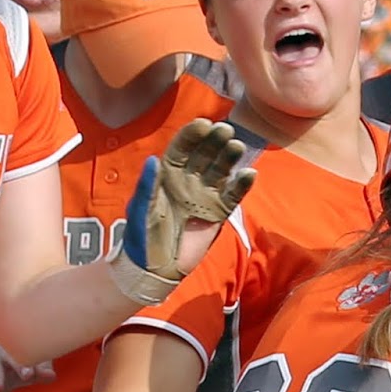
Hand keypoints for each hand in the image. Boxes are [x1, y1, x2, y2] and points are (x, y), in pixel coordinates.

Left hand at [110, 120, 255, 304]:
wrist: (155, 267)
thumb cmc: (142, 235)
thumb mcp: (141, 208)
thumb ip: (148, 185)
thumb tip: (153, 159)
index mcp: (168, 174)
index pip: (183, 148)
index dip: (192, 135)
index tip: (203, 124)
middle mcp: (189, 179)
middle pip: (205, 154)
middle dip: (215, 141)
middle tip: (225, 130)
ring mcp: (205, 195)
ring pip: (221, 170)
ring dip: (230, 157)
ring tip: (238, 146)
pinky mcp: (218, 212)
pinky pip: (233, 195)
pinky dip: (241, 184)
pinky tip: (248, 174)